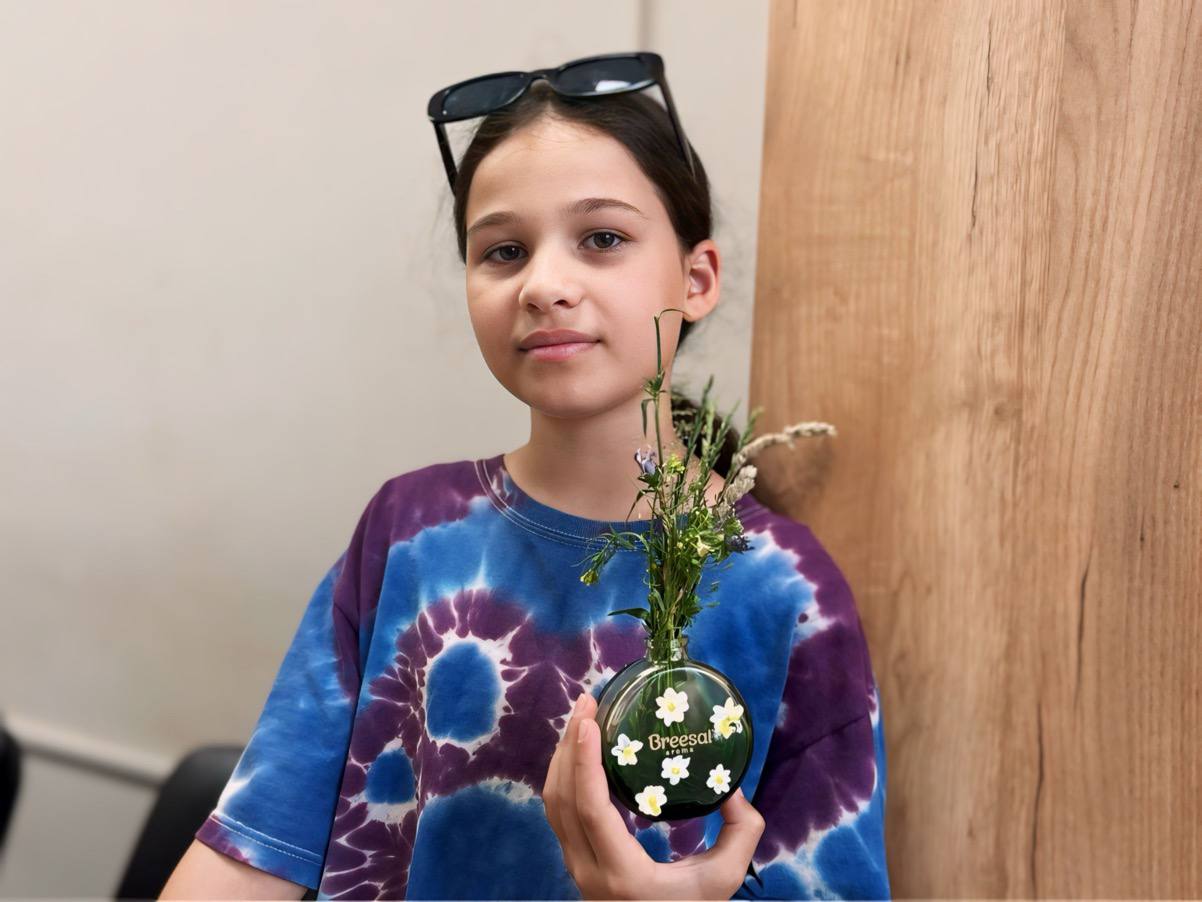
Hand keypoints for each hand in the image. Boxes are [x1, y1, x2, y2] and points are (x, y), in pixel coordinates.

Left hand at [542, 691, 765, 900]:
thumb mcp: (724, 879)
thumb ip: (741, 832)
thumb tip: (732, 788)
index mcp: (623, 873)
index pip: (590, 809)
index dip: (584, 762)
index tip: (589, 722)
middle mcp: (588, 870)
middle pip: (561, 799)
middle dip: (569, 745)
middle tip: (587, 703)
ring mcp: (576, 867)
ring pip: (553, 804)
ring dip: (563, 757)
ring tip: (581, 718)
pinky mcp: (575, 861)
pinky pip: (559, 812)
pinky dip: (565, 776)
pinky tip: (581, 752)